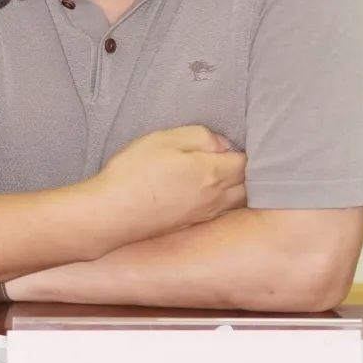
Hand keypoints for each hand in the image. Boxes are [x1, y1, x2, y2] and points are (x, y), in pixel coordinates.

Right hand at [91, 125, 246, 239]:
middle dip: (252, 171)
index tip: (246, 139)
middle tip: (246, 156)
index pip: (248, 162)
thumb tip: (222, 143)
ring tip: (234, 173)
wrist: (110, 215)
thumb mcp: (164, 139)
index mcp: (213, 173)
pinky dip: (225, 203)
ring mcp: (203, 215)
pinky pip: (220, 214)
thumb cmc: (134, 173)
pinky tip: (211, 194)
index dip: (250, 149)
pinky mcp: (190, 226)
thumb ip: (199, 136)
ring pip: (237, 203)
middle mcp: (215, 199)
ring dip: (241, 189)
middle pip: (249, 186)